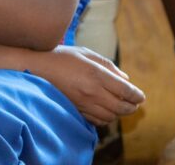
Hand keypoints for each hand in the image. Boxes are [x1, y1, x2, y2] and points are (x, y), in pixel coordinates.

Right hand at [27, 45, 144, 125]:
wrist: (34, 68)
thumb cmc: (59, 56)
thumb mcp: (85, 53)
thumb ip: (108, 65)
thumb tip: (126, 79)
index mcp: (96, 74)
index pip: (126, 90)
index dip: (137, 95)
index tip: (141, 96)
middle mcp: (92, 91)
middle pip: (122, 107)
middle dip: (132, 107)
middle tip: (134, 103)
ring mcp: (83, 103)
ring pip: (110, 117)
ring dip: (119, 113)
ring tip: (120, 106)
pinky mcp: (75, 110)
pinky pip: (97, 121)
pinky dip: (105, 118)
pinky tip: (104, 110)